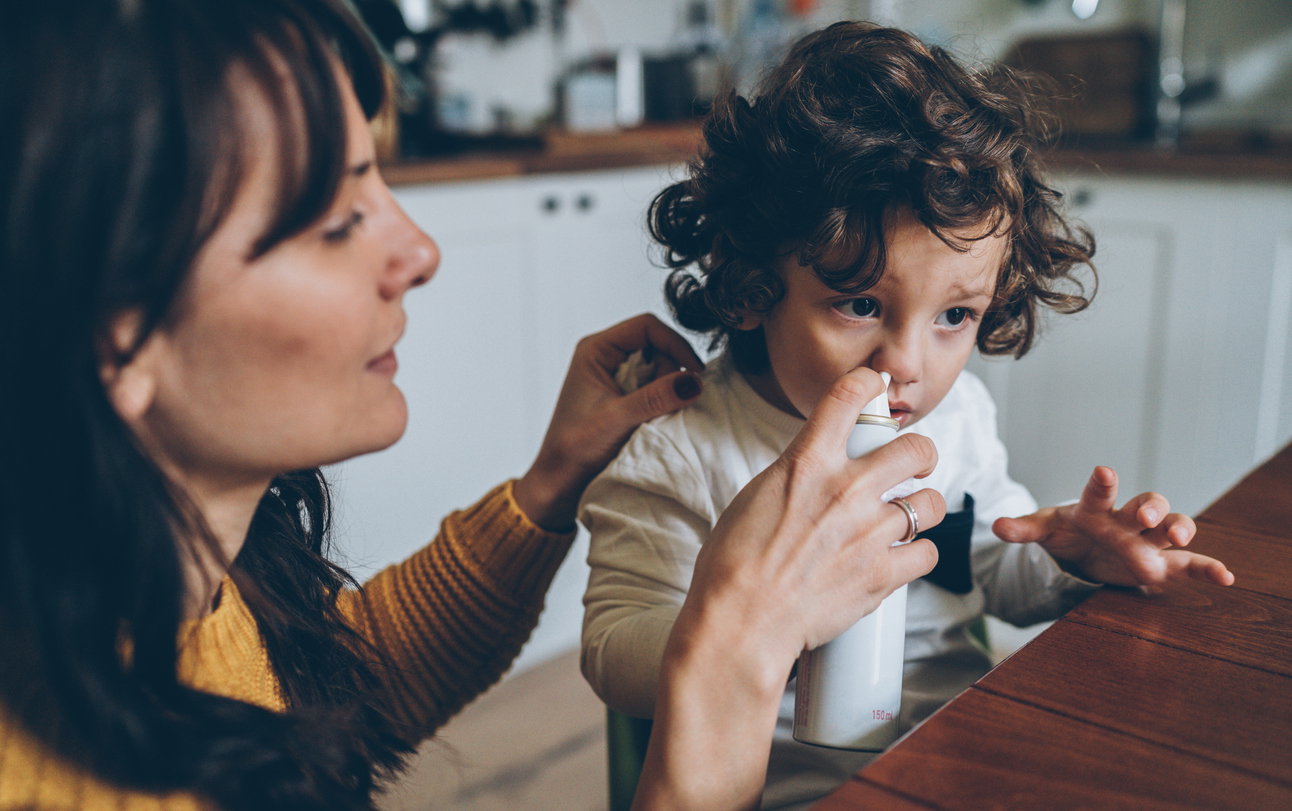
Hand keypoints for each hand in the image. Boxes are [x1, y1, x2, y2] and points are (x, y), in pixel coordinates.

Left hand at [513, 313, 704, 530]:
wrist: (560, 481)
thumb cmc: (575, 448)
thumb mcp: (617, 420)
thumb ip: (656, 398)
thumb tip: (695, 381)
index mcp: (596, 349)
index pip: (647, 326)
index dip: (675, 344)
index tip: (695, 373)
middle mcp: (606, 356)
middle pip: (658, 346)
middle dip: (671, 373)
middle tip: (665, 405)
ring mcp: (615, 376)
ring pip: (660, 368)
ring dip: (667, 391)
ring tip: (653, 418)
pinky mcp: (624, 395)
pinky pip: (656, 387)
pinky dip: (662, 402)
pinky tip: (654, 421)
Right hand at [636, 367, 942, 809]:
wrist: (740, 622)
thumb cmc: (732, 565)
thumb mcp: (756, 497)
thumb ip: (797, 475)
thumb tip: (816, 469)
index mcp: (806, 462)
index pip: (849, 395)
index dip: (870, 383)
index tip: (876, 386)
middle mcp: (846, 488)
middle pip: (917, 448)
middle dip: (922, 454)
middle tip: (914, 465)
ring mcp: (870, 531)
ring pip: (931, 503)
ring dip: (921, 509)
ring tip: (906, 519)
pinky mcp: (883, 573)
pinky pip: (927, 553)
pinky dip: (916, 556)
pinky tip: (899, 559)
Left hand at [993, 466, 1234, 588]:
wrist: (1086, 549)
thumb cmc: (1068, 532)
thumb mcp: (1044, 529)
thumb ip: (1024, 528)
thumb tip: (996, 526)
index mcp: (1096, 508)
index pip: (1099, 493)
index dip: (1102, 484)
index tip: (1103, 472)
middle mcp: (1128, 519)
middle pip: (1147, 505)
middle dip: (1149, 508)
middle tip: (1146, 516)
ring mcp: (1149, 540)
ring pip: (1173, 527)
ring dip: (1179, 529)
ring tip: (1179, 537)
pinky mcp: (1163, 562)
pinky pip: (1191, 563)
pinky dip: (1208, 568)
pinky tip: (1225, 577)